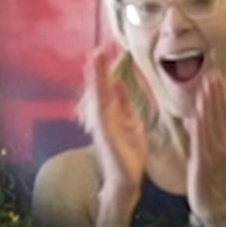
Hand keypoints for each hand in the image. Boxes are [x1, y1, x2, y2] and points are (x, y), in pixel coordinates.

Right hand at [87, 47, 148, 198]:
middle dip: (97, 69)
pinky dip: (100, 100)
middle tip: (97, 49)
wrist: (126, 177)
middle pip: (98, 87)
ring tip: (94, 60)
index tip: (105, 50)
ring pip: (97, 96)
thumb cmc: (128, 151)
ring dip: (96, 78)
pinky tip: (99, 88)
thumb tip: (118, 81)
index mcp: (111, 111)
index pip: (106, 85)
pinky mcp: (104, 134)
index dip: (104, 69)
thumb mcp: (131, 121)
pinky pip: (101, 114)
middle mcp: (103, 115)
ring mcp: (102, 124)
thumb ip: (124, 102)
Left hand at [185, 68, 225, 226]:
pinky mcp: (204, 162)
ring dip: (208, 105)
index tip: (217, 75)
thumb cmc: (218, 176)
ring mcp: (216, 153)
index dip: (221, 94)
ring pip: (211, 125)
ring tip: (204, 87)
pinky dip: (200, 127)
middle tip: (211, 74)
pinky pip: (201, 141)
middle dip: (215, 94)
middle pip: (220, 116)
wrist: (216, 202)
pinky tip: (197, 113)